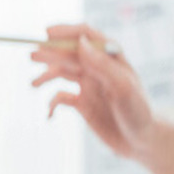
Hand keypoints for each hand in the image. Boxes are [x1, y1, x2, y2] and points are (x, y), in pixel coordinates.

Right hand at [31, 24, 155, 159]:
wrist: (141, 141)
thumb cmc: (138, 111)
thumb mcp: (123, 87)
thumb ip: (102, 65)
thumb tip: (80, 43)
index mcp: (110, 57)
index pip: (85, 36)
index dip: (65, 32)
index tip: (47, 34)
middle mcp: (97, 67)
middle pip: (68, 54)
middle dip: (50, 53)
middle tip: (32, 55)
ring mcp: (89, 85)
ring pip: (62, 73)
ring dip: (47, 76)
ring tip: (33, 84)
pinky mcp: (83, 104)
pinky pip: (62, 98)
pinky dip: (52, 103)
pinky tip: (49, 114)